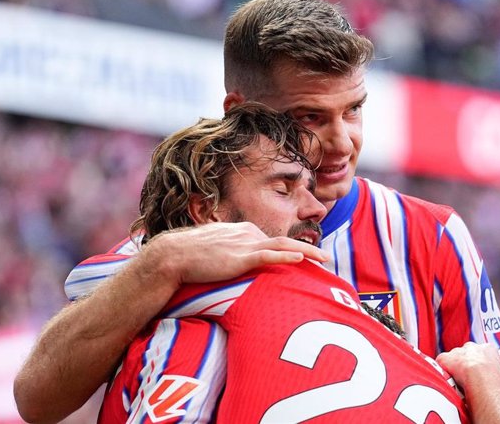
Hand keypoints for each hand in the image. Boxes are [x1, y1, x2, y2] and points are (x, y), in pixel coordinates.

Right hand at [144, 222, 329, 285]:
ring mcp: (244, 244)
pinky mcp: (240, 258)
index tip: (308, 259)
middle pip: (284, 242)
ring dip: (307, 253)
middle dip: (308, 250)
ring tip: (324, 260)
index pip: (273, 241)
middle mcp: (247, 234)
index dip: (292, 250)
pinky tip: (302, 260)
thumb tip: (234, 266)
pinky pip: (269, 256)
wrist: (173, 255)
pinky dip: (287, 258)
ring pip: (283, 247)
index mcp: (243, 232)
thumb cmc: (190, 257)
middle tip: (325, 259)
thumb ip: (229, 256)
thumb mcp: (215, 252)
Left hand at [437, 342, 499, 393]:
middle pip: (465, 354)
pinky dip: (442, 371)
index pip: (481, 353)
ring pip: (452, 358)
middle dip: (465, 364)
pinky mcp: (444, 358)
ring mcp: (457, 351)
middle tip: (467, 379)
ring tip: (457, 383)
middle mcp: (471, 347)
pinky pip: (441, 363)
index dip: (479, 364)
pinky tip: (447, 381)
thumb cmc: (499, 385)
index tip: (478, 374)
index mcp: (488, 349)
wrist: (484, 383)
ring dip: (453, 368)